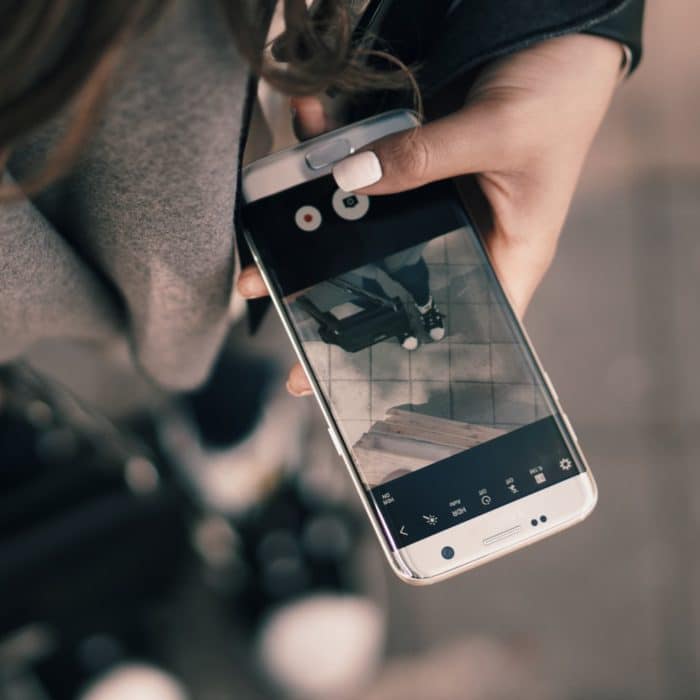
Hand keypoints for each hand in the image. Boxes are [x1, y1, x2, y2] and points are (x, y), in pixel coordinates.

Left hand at [238, 34, 623, 395]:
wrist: (565, 30)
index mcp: (503, 257)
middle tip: (267, 291)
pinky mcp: (420, 158)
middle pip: (391, 274)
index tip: (326, 374)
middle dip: (327, 281)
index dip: (390, 354)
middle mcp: (464, 236)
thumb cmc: (563, 98)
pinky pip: (370, 158)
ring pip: (370, 217)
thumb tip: (349, 178)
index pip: (445, 325)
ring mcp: (437, 197)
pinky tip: (309, 122)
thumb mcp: (498, 134)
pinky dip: (336, 143)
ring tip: (267, 210)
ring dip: (321, 205)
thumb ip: (426, 159)